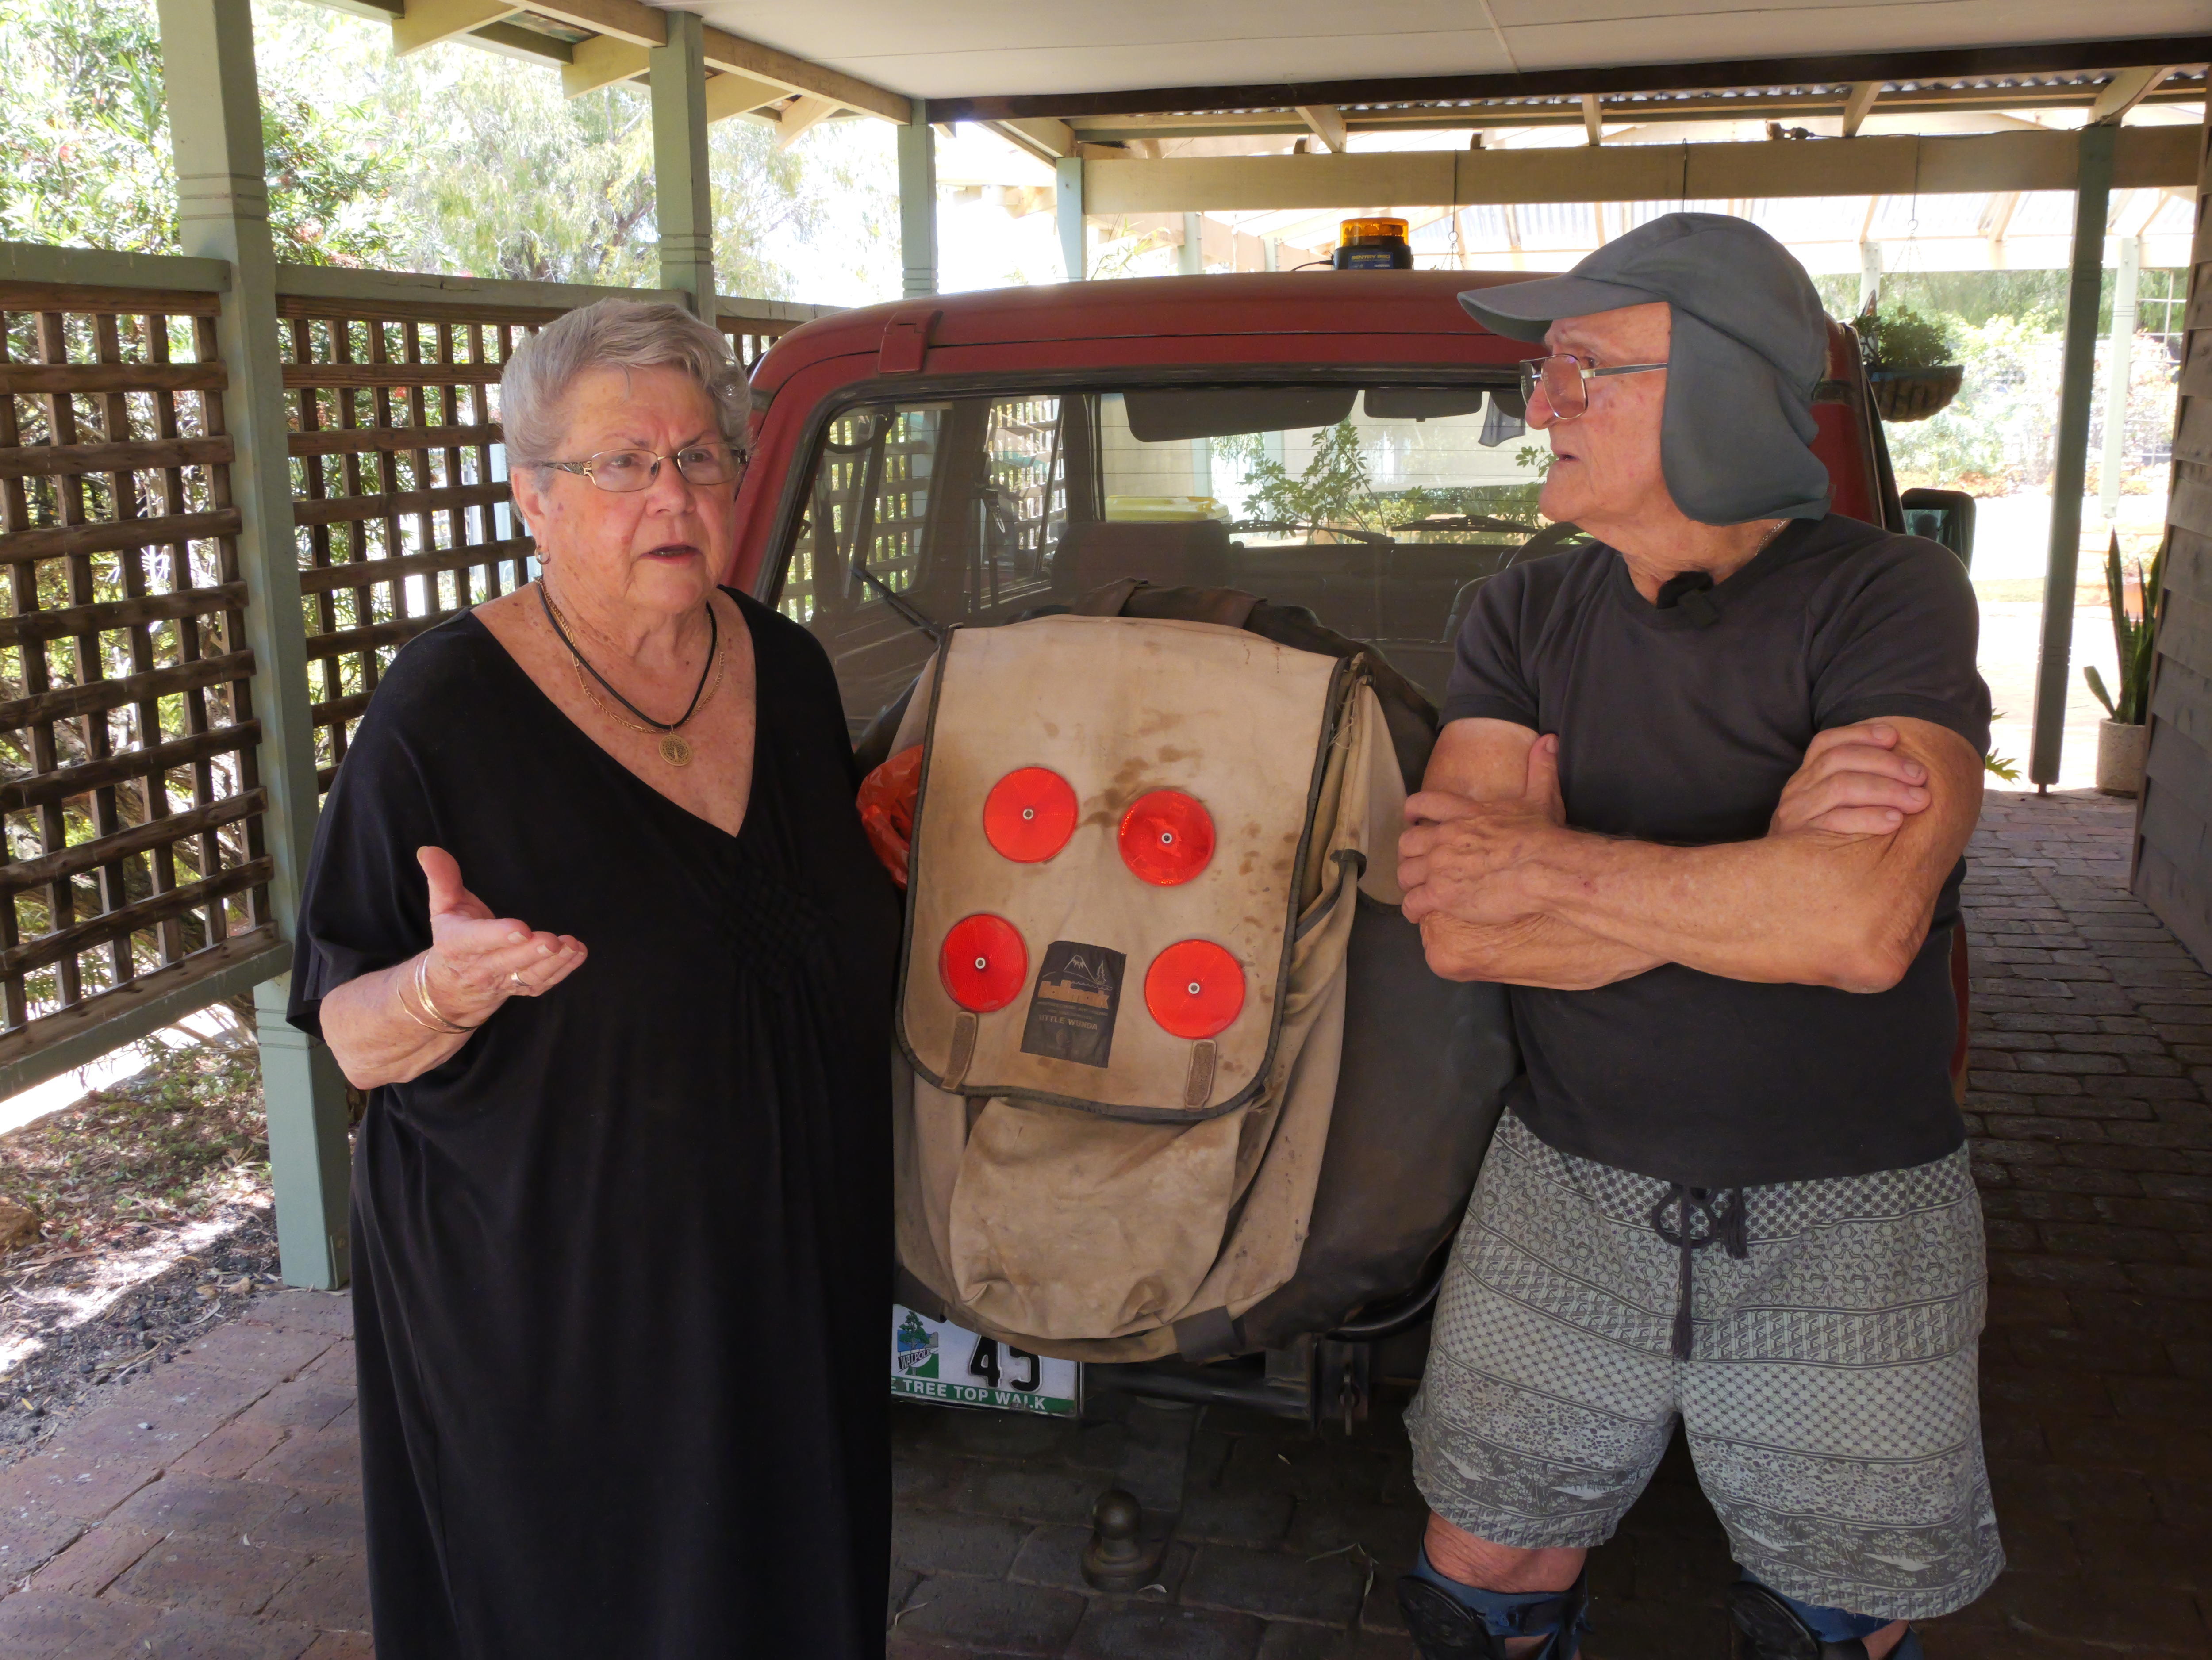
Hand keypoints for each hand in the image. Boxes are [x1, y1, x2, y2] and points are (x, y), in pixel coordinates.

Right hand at [417, 846, 586, 1021]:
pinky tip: (577, 953)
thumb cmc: (453, 935)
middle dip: (530, 953)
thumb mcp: (442, 906)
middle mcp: (480, 967)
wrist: (452, 983)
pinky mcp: (522, 988)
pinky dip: (563, 971)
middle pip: (507, 962)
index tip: (521, 928)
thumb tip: (428, 850)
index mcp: (457, 943)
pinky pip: (543, 983)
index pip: (476, 940)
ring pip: (528, 976)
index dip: (498, 935)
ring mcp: (503, 980)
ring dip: (553, 963)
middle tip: (552, 941)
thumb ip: (441, 878)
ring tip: (572, 946)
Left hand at [1398, 734, 1569, 927]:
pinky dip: (1412, 910)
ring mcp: (1439, 866)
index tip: (1411, 819)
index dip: (1412, 812)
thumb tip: (1549, 741)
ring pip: (1405, 873)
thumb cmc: (1542, 836)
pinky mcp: (1442, 894)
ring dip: (1409, 883)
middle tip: (1416, 863)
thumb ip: (1540, 768)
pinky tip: (1418, 914)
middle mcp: (1445, 837)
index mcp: (1464, 813)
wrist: (1544, 868)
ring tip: (1417, 891)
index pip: (1422, 804)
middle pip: (1407, 842)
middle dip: (1408, 854)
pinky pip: (1412, 903)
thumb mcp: (1541, 796)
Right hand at [1771, 722, 1931, 837]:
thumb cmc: (1827, 843)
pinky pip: (1835, 821)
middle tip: (1920, 776)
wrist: (1784, 886)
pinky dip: (1868, 818)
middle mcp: (1795, 792)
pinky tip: (1895, 821)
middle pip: (1838, 760)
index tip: (1894, 736)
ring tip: (1918, 800)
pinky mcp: (1799, 842)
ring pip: (1840, 786)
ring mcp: (1796, 815)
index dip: (1860, 734)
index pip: (1826, 743)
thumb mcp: (1833, 808)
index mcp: (1804, 778)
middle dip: (1885, 764)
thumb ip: (1855, 785)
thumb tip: (1901, 763)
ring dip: (1885, 788)